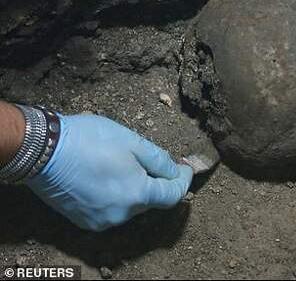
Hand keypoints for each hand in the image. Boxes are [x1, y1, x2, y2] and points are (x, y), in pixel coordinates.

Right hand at [27, 114, 192, 231]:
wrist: (43, 150)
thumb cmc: (90, 140)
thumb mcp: (133, 141)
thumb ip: (159, 160)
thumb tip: (175, 171)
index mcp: (138, 194)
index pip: (172, 195)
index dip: (183, 180)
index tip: (186, 167)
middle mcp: (122, 214)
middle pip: (151, 200)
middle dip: (157, 181)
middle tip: (154, 160)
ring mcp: (102, 220)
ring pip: (131, 205)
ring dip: (135, 188)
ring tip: (124, 164)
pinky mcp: (85, 220)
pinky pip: (112, 209)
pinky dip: (117, 195)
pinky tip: (108, 176)